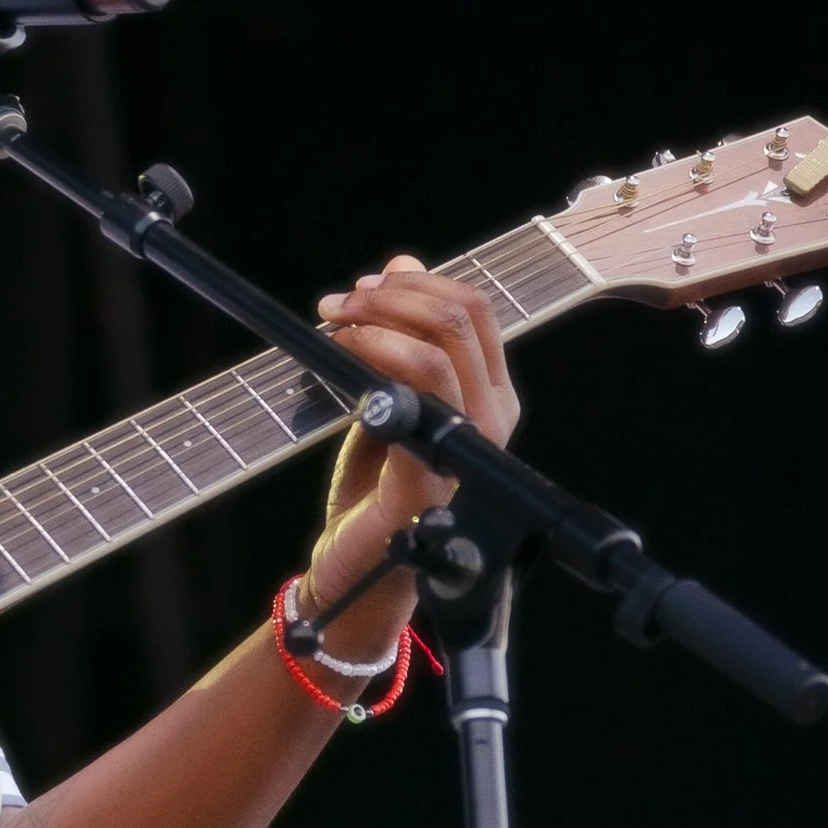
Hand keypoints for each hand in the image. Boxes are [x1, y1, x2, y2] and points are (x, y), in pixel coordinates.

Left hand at [298, 258, 520, 666]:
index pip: (474, 311)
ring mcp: (471, 445)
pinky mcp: (435, 469)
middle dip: (394, 295)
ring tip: (335, 325)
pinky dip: (371, 357)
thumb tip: (402, 265)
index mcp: (489, 396)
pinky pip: (414, 391)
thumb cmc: (376, 485)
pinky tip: (338, 357)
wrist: (358, 561)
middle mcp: (492, 417)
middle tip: (342, 304)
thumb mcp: (385, 396)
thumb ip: (399, 336)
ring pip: (442, 345)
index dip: (419, 285)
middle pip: (463, 317)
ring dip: (379, 319)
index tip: (365, 288)